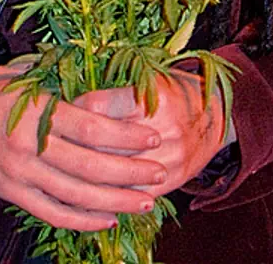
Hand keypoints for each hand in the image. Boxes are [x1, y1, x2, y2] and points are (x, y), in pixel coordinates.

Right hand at [0, 66, 169, 231]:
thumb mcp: (20, 75)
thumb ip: (55, 75)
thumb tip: (96, 63)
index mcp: (36, 111)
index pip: (91, 127)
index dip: (125, 135)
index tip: (152, 136)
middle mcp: (30, 146)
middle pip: (91, 167)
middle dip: (130, 173)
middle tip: (160, 173)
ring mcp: (21, 175)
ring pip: (77, 197)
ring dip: (116, 202)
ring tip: (145, 202)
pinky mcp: (13, 195)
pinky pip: (54, 214)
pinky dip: (83, 221)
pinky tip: (108, 219)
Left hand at [74, 69, 230, 194]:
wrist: (216, 117)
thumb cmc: (175, 91)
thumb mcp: (149, 77)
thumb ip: (115, 91)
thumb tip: (71, 102)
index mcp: (151, 96)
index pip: (97, 107)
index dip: (74, 110)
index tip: (61, 111)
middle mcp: (161, 128)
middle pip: (101, 143)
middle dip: (72, 144)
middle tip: (55, 140)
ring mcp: (168, 158)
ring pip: (113, 172)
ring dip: (84, 173)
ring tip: (62, 166)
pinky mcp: (172, 180)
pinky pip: (132, 194)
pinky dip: (107, 195)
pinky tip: (88, 192)